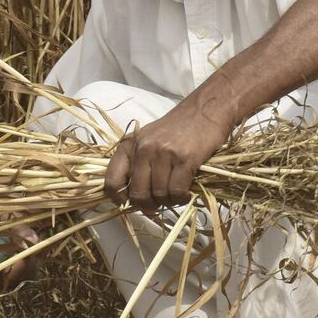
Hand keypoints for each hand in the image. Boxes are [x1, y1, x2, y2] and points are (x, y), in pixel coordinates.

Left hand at [101, 104, 232, 211]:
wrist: (204, 111)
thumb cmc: (176, 129)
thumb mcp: (147, 140)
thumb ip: (137, 164)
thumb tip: (133, 199)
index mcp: (129, 145)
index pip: (112, 180)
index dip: (119, 199)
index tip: (130, 205)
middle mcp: (143, 149)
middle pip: (138, 194)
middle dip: (148, 206)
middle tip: (158, 204)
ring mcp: (163, 153)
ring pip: (159, 195)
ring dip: (168, 202)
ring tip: (175, 195)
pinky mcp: (184, 159)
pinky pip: (176, 191)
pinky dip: (181, 198)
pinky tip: (186, 193)